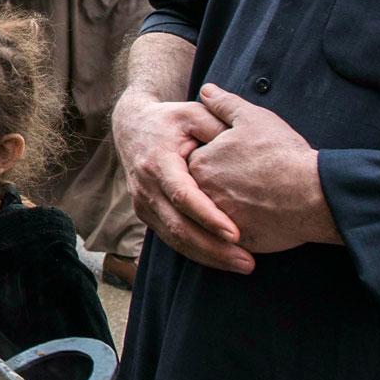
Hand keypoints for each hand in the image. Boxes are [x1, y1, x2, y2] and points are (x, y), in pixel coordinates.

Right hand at [113, 90, 250, 273]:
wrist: (131, 128)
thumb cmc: (169, 120)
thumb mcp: (193, 114)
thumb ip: (219, 127)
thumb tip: (246, 144)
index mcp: (157, 163)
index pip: (183, 196)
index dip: (208, 217)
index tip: (235, 233)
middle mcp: (146, 188)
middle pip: (178, 228)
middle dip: (214, 249)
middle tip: (248, 262)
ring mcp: (143, 205)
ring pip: (175, 241)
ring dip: (209, 257)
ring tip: (243, 265)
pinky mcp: (147, 215)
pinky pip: (172, 240)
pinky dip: (198, 252)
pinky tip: (224, 259)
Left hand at [188, 85, 341, 255]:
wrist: (313, 194)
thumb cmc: (283, 154)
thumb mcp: (253, 118)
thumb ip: (225, 105)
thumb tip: (206, 90)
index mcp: (200, 164)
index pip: (195, 162)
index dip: (216, 160)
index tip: (236, 161)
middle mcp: (201, 194)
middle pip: (200, 191)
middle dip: (217, 188)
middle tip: (246, 183)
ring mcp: (216, 221)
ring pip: (211, 218)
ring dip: (224, 213)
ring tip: (252, 206)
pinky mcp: (235, 243)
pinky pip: (227, 241)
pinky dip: (235, 235)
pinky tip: (254, 227)